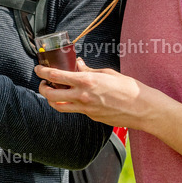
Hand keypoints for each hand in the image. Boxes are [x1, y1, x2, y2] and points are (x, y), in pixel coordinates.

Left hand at [36, 58, 153, 129]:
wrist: (143, 109)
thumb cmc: (129, 88)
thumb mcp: (107, 73)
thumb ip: (90, 70)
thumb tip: (79, 65)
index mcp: (86, 81)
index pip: (56, 76)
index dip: (43, 72)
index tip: (38, 69)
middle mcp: (83, 96)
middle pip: (51, 95)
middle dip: (43, 88)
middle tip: (43, 83)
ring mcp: (86, 109)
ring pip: (59, 107)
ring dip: (52, 99)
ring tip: (54, 92)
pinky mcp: (91, 117)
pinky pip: (74, 111)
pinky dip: (70, 104)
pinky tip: (74, 98)